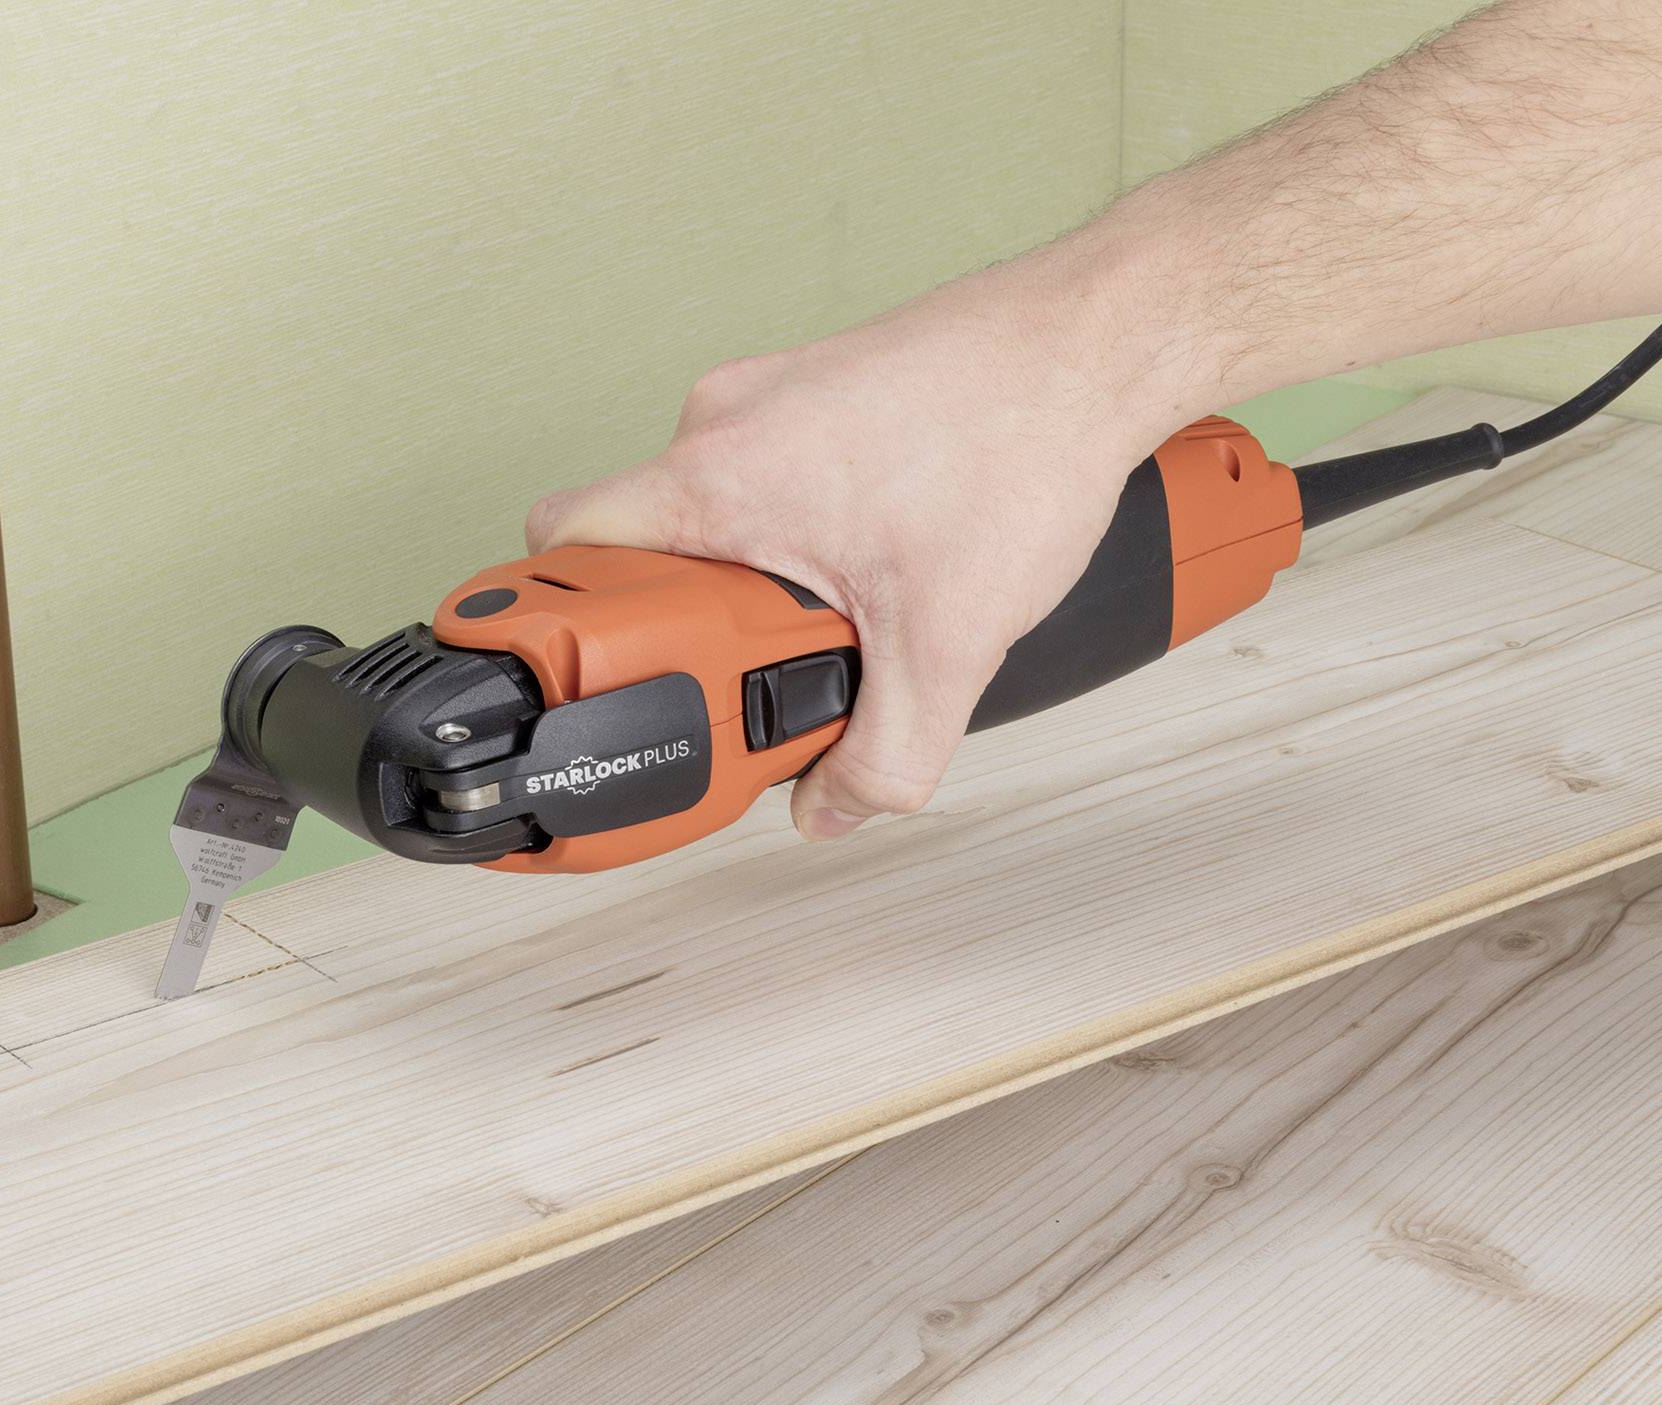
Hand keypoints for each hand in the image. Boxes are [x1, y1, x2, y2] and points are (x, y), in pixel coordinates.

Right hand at [525, 268, 1198, 839]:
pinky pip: (772, 471)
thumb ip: (881, 756)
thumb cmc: (1020, 439)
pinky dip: (806, 525)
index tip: (602, 679)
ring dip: (757, 571)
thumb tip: (832, 807)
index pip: (562, 546)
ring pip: (715, 506)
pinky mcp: (821, 383)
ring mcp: (772, 391)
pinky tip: (884, 551)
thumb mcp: (947, 644)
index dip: (568, 625)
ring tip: (840, 605)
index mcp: (715, 477)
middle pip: (642, 540)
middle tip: (758, 663)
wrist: (1099, 340)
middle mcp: (725, 420)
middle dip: (692, 618)